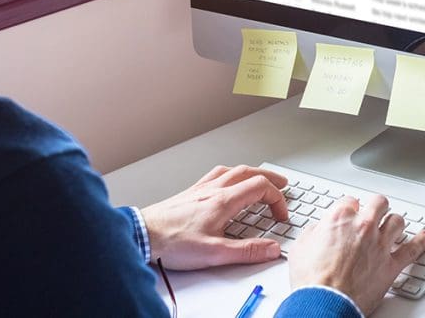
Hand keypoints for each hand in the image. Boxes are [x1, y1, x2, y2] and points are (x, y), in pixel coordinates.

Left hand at [140, 165, 288, 269]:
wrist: (142, 234)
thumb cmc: (172, 242)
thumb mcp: (214, 253)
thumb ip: (246, 251)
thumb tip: (271, 249)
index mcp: (223, 201)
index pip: (261, 188)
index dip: (277, 200)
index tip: (280, 215)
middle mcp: (213, 189)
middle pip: (250, 173)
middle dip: (270, 178)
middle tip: (283, 184)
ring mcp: (201, 188)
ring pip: (233, 170)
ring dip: (252, 172)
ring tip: (260, 178)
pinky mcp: (190, 192)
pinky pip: (216, 174)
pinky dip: (231, 173)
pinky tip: (227, 180)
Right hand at [288, 195, 424, 314]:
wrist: (325, 303)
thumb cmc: (312, 280)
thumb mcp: (301, 247)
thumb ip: (313, 232)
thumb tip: (318, 230)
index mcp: (341, 218)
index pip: (351, 200)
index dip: (350, 207)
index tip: (350, 212)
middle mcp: (364, 226)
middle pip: (379, 203)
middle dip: (376, 206)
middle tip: (375, 211)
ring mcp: (380, 244)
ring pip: (397, 221)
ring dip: (395, 222)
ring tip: (393, 225)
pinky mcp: (391, 264)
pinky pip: (413, 249)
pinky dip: (421, 242)